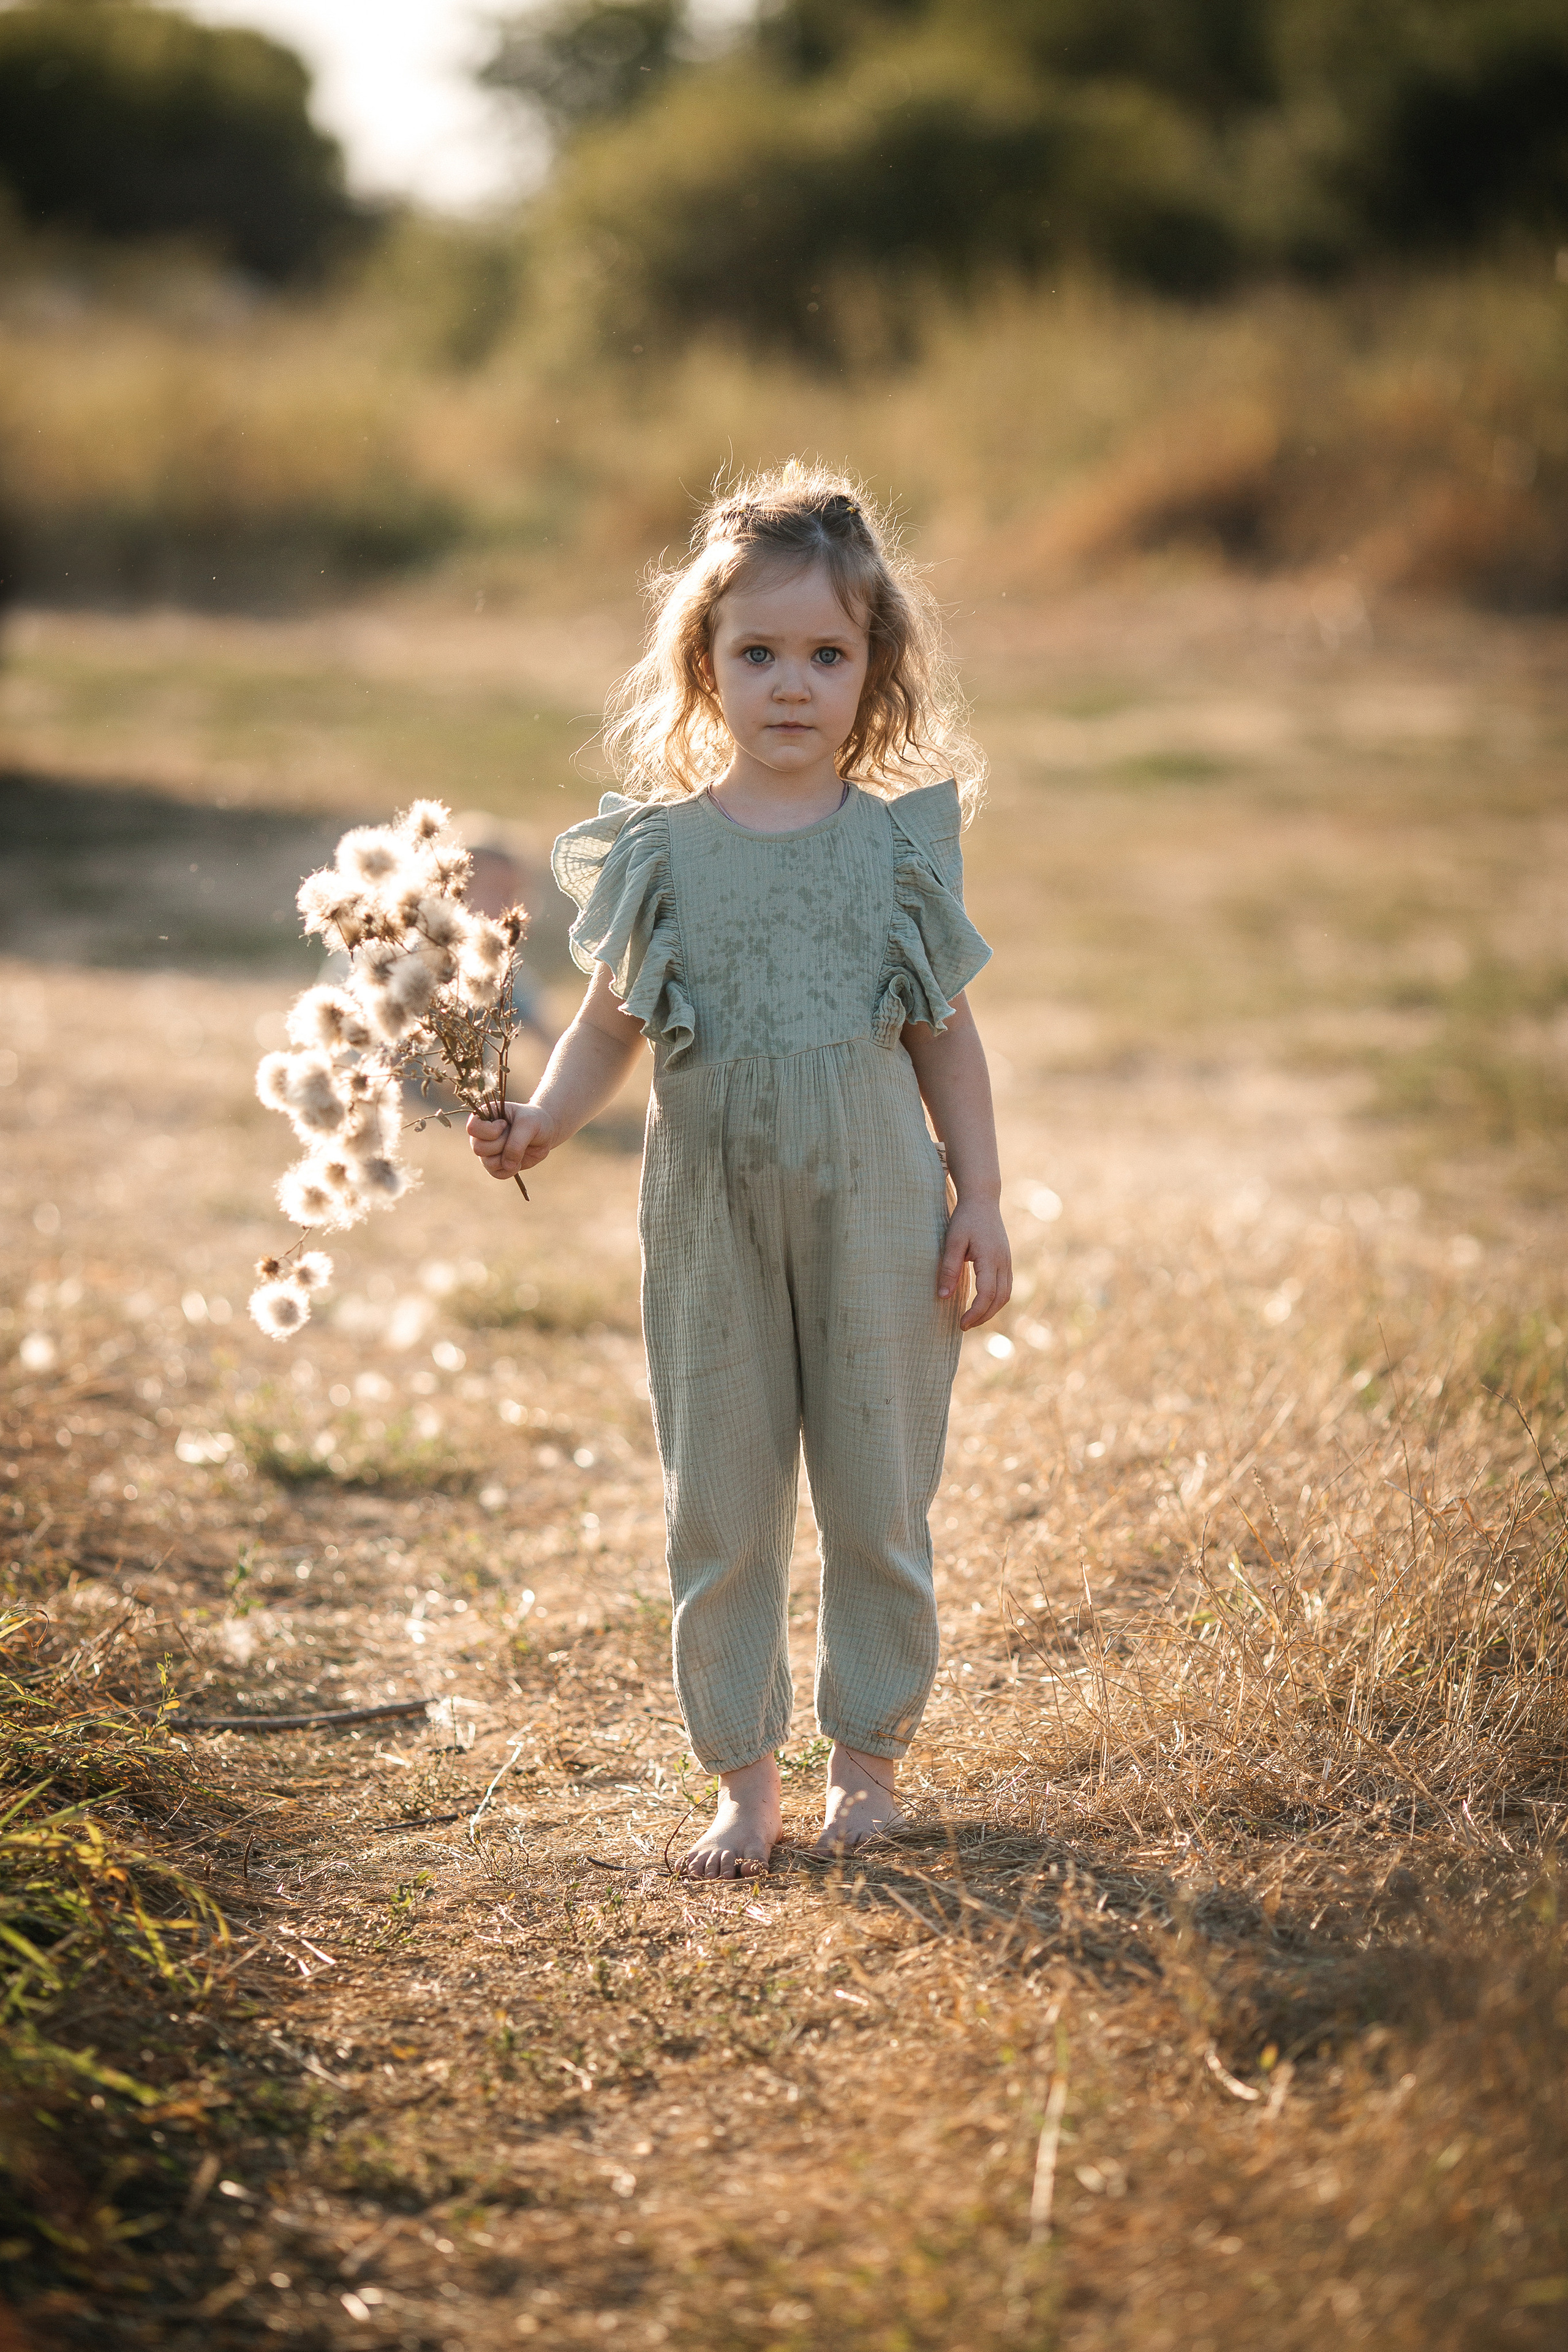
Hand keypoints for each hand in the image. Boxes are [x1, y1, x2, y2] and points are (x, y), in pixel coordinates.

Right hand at [466, 1100, 555, 1179]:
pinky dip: (510, 1170)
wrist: (545, 1133)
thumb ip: (516, 1143)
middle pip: (478, 1148)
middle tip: (514, 1136)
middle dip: (501, 1145)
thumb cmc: (535, 1121)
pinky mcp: (496, 1164)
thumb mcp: (529, 1125)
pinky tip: (519, 1160)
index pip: (472, 1128)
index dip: (490, 1131)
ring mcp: (488, 1151)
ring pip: (487, 1163)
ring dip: (507, 1158)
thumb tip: (506, 1165)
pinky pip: (497, 1174)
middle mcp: (481, 1135)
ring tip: (518, 1148)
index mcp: (484, 1116)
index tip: (506, 1125)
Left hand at [938, 1196, 1011, 1329]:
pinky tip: (981, 1304)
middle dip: (983, 1317)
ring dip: (991, 1310)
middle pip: (1000, 1299)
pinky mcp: (1006, 1260)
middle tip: (964, 1326)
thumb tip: (943, 1297)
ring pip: (1006, 1295)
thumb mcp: (952, 1241)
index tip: (961, 1323)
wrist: (983, 1200)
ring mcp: (1008, 1261)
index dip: (975, 1313)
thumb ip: (949, 1269)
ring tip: (972, 1319)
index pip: (987, 1294)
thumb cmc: (965, 1219)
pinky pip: (1006, 1287)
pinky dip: (995, 1300)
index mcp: (991, 1258)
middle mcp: (1004, 1262)